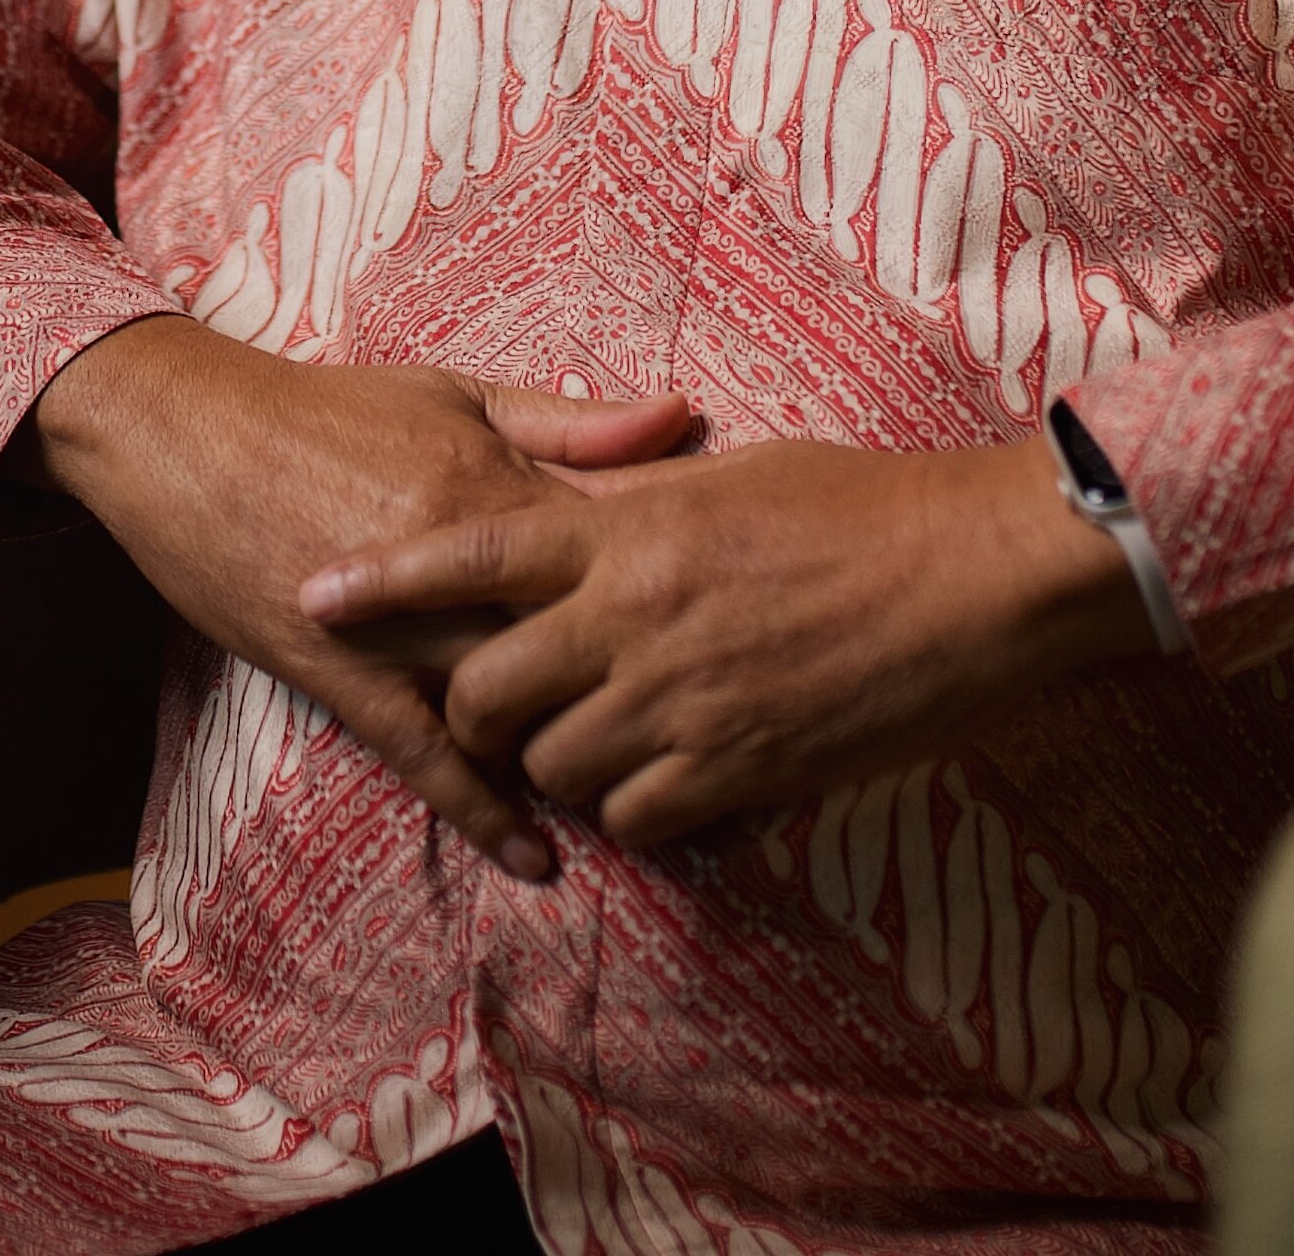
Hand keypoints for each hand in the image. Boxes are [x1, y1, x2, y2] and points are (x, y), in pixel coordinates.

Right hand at [23, 315, 695, 879]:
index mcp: (494, 485)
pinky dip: (482, 809)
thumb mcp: (454, 392)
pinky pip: (423, 755)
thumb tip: (683, 417)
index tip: (757, 624)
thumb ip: (569, 422)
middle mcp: (457, 566)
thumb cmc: (323, 407)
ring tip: (656, 807)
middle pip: (580, 640)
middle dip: (652, 689)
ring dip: (579, 757)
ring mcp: (398, 628)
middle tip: (730, 735)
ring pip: (513, 707)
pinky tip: (537, 855)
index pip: (618, 548)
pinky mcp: (340, 673)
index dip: (690, 589)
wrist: (185, 431)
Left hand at [297, 435, 1158, 850]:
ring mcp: (686, 701)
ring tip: (596, 735)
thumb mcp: (726, 477)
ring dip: (559, 761)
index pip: (469, 553)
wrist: (976, 571)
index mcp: (627, 529)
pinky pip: (637, 816)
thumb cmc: (861, 502)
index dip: (383, 581)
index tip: (317, 597)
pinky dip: (634, 806)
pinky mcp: (741, 769)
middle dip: (475, 710)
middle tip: (494, 706)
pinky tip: (666, 777)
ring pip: (556, 766)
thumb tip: (570, 504)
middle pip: (489, 691)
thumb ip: (633, 497)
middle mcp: (636, 618)